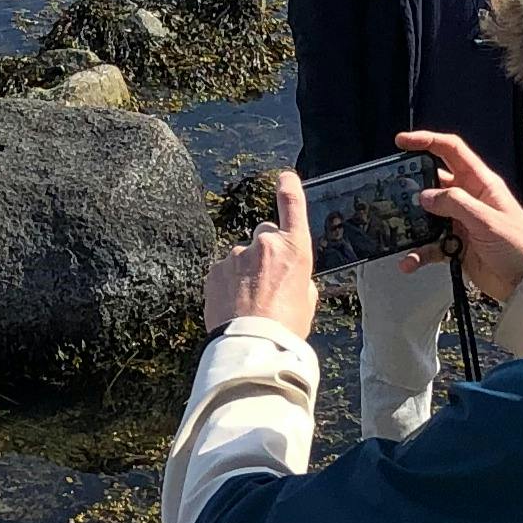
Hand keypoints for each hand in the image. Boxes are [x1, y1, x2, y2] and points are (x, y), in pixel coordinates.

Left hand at [204, 170, 318, 337]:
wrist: (252, 345)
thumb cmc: (286, 327)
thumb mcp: (307, 300)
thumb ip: (298, 278)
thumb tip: (288, 276)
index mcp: (294, 249)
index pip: (292, 205)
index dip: (289, 187)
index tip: (285, 177)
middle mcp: (265, 245)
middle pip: (265, 234)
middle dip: (266, 251)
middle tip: (268, 281)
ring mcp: (236, 256)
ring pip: (242, 256)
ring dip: (245, 271)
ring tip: (249, 303)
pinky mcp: (215, 270)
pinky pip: (224, 270)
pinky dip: (228, 283)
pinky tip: (234, 305)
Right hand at [394, 129, 522, 304]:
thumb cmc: (520, 246)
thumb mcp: (488, 220)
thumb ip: (455, 204)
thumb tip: (425, 195)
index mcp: (480, 183)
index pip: (451, 151)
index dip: (427, 142)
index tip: (402, 142)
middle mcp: (469, 199)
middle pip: (433, 182)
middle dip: (412, 186)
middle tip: (392, 192)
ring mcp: (461, 222)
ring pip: (427, 216)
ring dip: (412, 225)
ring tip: (398, 231)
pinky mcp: (457, 245)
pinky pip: (430, 245)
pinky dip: (418, 252)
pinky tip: (410, 261)